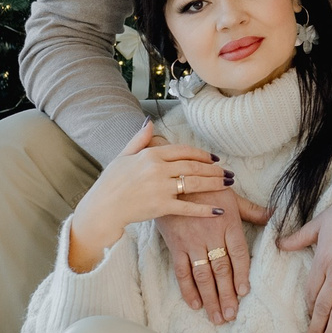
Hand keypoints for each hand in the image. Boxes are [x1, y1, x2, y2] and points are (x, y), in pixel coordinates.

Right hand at [65, 122, 228, 272]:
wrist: (103, 208)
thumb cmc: (111, 182)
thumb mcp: (123, 156)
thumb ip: (140, 139)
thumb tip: (150, 122)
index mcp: (150, 154)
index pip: (183, 151)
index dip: (202, 154)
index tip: (215, 159)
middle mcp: (158, 169)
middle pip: (193, 166)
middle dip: (214, 169)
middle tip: (229, 173)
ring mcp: (160, 188)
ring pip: (194, 183)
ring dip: (214, 183)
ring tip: (229, 184)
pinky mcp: (161, 206)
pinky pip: (188, 207)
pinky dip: (204, 209)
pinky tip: (218, 210)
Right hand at [160, 186, 270, 323]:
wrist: (173, 180)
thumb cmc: (206, 186)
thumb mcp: (231, 195)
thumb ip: (252, 210)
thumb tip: (274, 215)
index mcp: (228, 222)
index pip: (238, 253)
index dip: (241, 274)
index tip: (244, 292)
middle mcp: (210, 234)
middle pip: (221, 269)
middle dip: (227, 295)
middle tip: (231, 315)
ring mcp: (191, 242)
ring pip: (203, 275)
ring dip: (210, 298)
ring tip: (217, 317)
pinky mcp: (175, 245)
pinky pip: (181, 271)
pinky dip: (187, 289)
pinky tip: (195, 304)